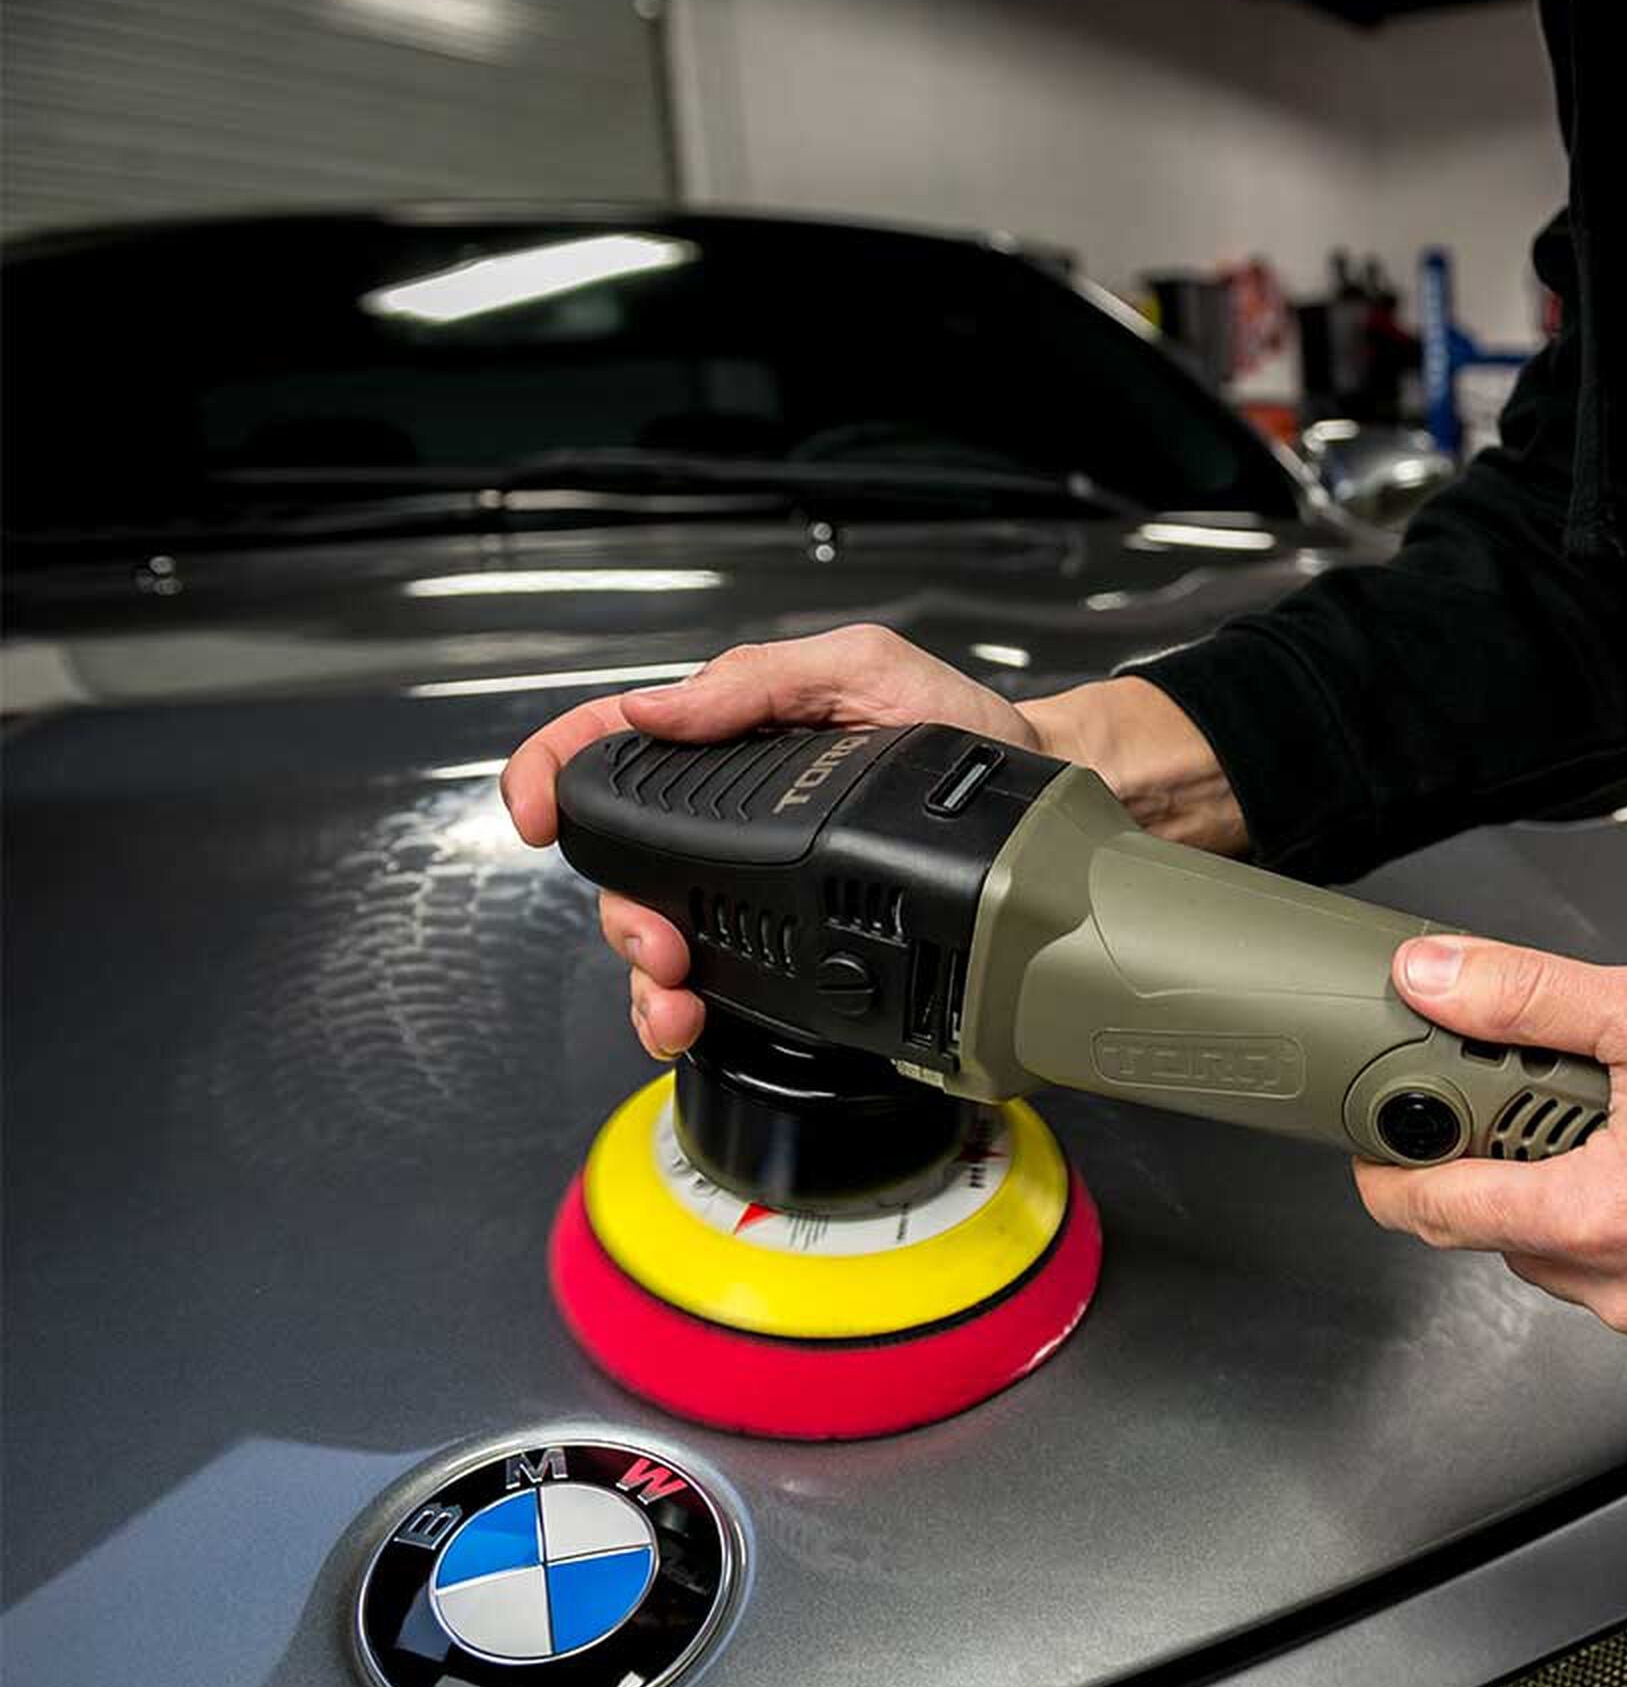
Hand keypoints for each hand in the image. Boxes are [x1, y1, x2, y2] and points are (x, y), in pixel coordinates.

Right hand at [501, 625, 1041, 1057]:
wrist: (1034, 797)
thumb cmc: (957, 725)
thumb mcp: (864, 669)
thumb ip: (761, 679)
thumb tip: (659, 706)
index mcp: (731, 735)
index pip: (611, 742)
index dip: (550, 771)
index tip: (533, 813)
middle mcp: (731, 811)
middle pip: (623, 862)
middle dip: (621, 912)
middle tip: (659, 944)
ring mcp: (755, 878)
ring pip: (657, 929)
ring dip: (645, 976)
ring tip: (676, 998)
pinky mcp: (787, 938)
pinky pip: (714, 974)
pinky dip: (683, 1005)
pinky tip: (693, 1017)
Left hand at [1353, 936, 1626, 1362]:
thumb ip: (1525, 996)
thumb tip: (1434, 978)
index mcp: (1602, 1218)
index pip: (1438, 1215)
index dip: (1392, 1175)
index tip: (1378, 1152)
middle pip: (1510, 1238)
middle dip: (1512, 1173)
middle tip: (1549, 1108)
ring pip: (1585, 1267)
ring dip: (1590, 1204)